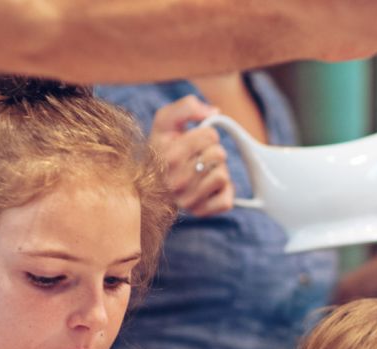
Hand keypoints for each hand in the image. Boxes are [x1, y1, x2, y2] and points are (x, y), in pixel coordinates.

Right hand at [149, 95, 233, 217]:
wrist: (149, 185)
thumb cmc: (162, 148)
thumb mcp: (166, 121)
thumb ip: (186, 107)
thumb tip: (213, 112)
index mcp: (167, 155)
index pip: (210, 135)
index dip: (205, 134)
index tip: (192, 140)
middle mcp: (175, 181)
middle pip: (219, 154)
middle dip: (212, 152)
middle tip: (196, 157)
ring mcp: (186, 201)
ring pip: (223, 176)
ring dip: (217, 171)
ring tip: (200, 172)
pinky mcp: (199, 213)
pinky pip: (227, 200)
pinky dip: (223, 191)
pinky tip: (207, 188)